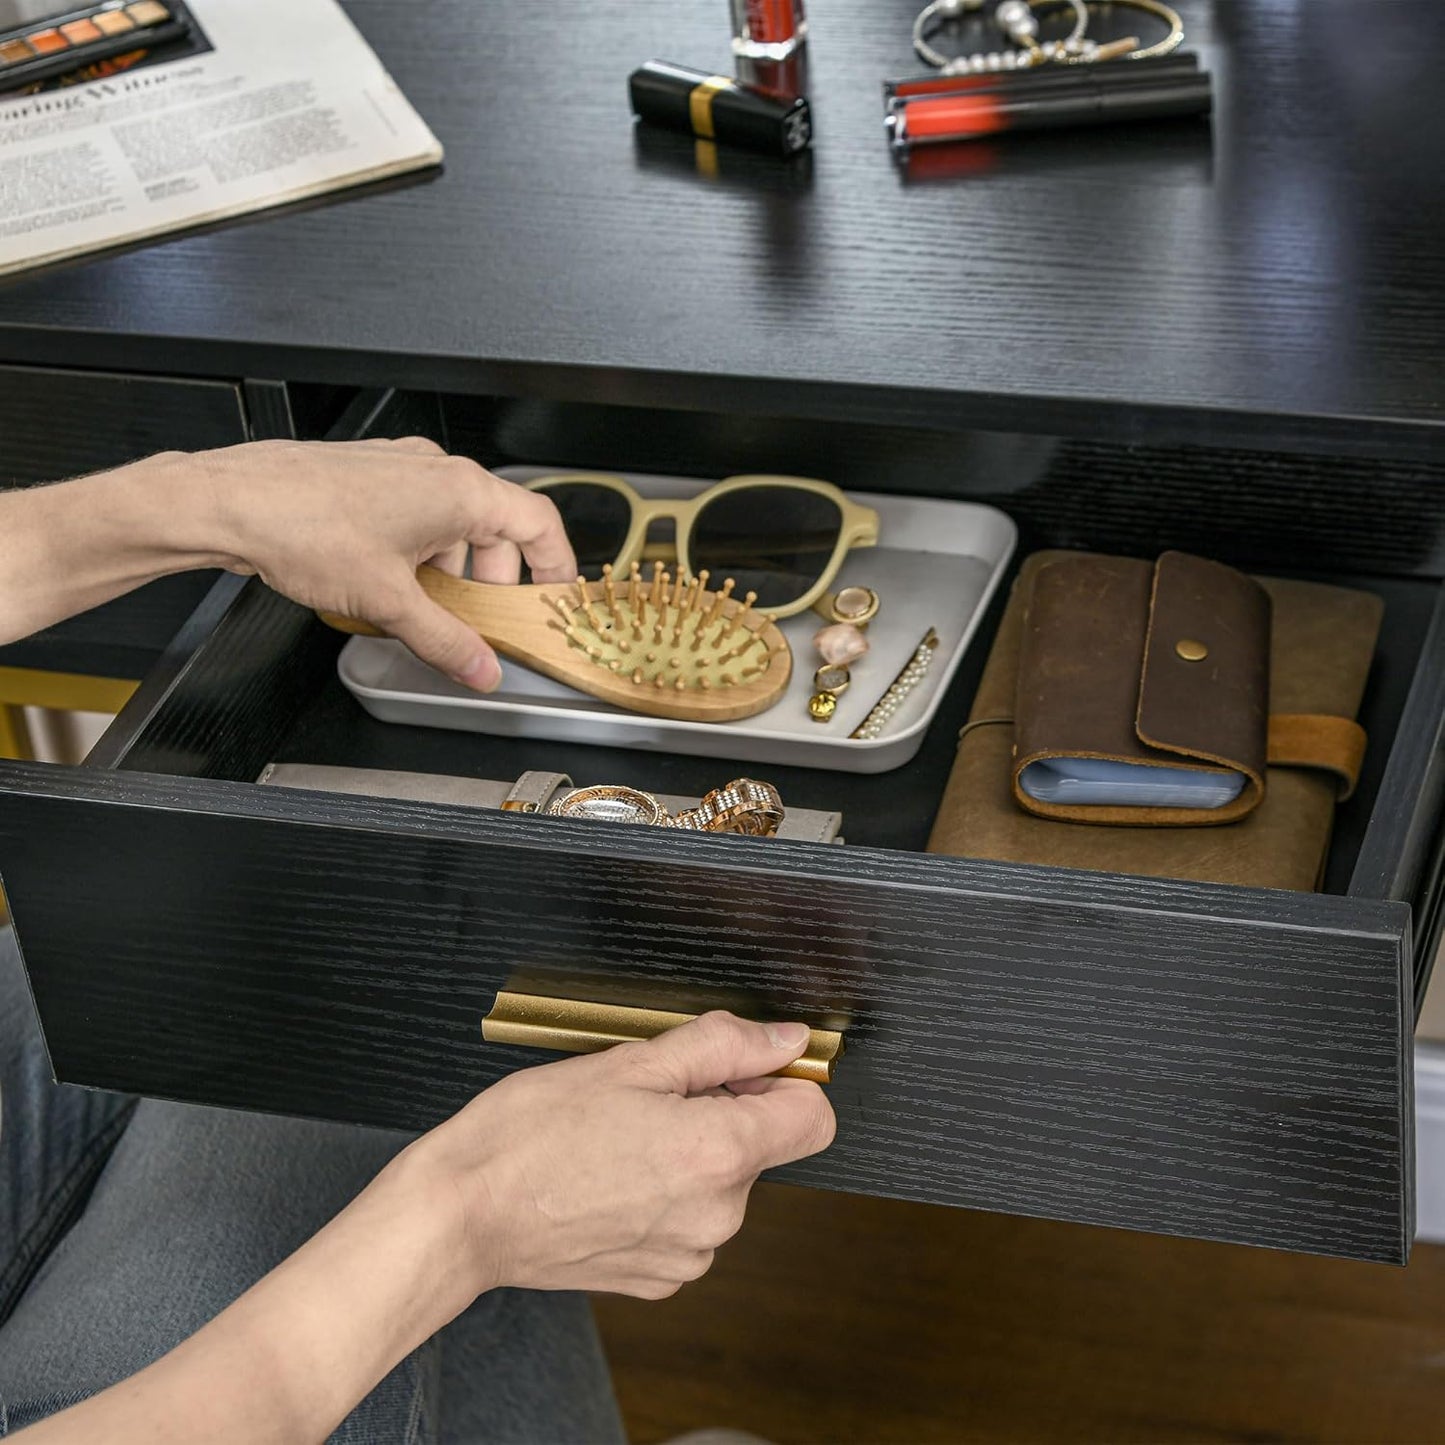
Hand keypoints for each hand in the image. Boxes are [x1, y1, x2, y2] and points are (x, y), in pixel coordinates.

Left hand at [188, 436, 576, 690]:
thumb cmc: (302, 525)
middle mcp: (436, 469)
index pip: (539, 523)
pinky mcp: (371, 476)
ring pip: (452, 525)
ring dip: (451, 570)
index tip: (554, 598)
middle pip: (495, 529)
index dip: (555, 565)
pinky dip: (419, 553)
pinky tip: (391, 586)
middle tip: (480, 623)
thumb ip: (446, 641)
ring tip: (424, 610)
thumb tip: (480, 668)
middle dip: (492, 581)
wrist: (229, 502)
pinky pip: (418, 516)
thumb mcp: (389, 602)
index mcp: (460, 489)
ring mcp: (402, 468)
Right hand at [408, 1011, 836, 1299]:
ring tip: (616, 1138)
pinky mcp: (658, 1280)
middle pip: (759, 1145)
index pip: (815, 1117)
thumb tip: (786, 1038)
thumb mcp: (630, 1061)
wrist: (462, 1215)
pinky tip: (607, 1177)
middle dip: (720, 1111)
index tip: (736, 1071)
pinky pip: (688, 1222)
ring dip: (688, 1153)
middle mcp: (718, 1216)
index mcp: (719, 1154)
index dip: (780, 1081)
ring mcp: (688, 1255)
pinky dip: (661, 1194)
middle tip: (645, 1096)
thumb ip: (724, 1045)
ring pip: (721, 1183)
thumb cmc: (530, 1133)